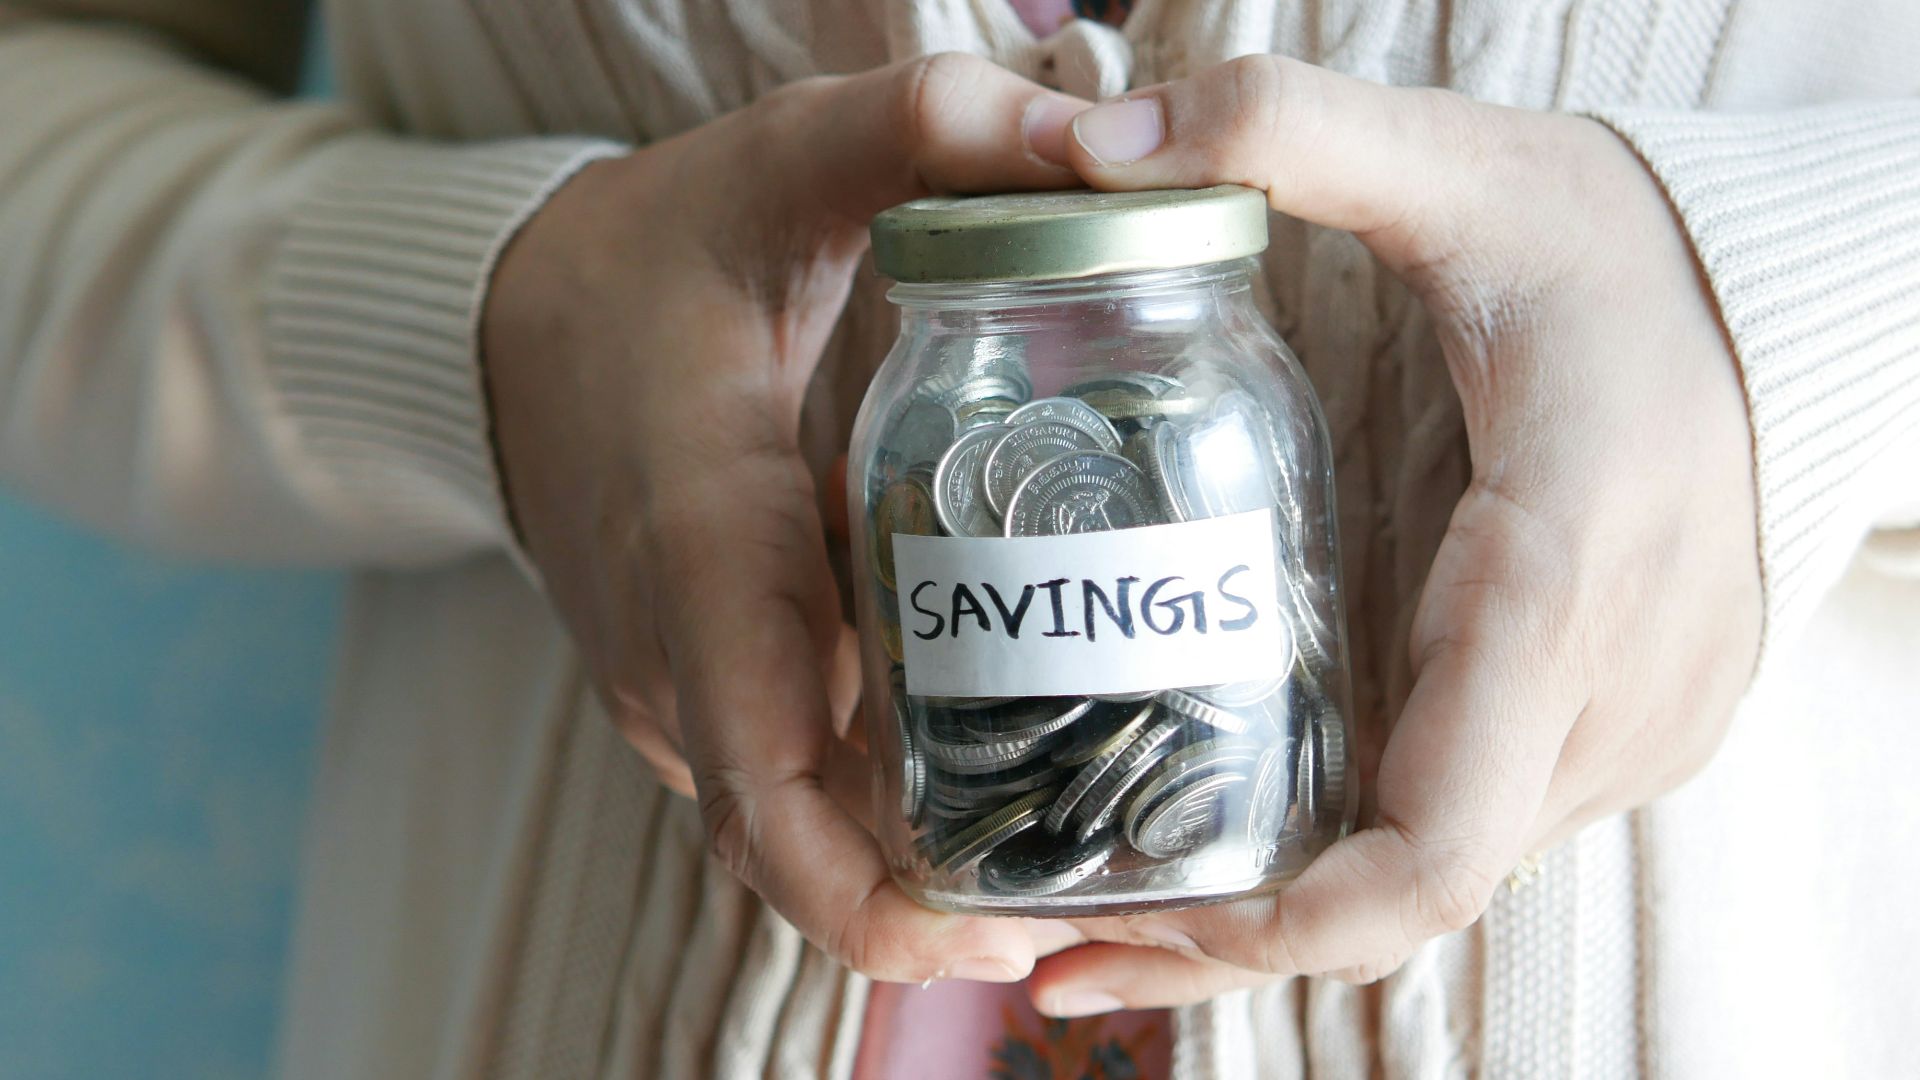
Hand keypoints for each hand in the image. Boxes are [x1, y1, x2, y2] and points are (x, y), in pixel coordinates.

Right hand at [481, 55, 1089, 982]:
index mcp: (702, 553)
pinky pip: (789, 781)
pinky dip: (881, 805)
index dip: (876, 900)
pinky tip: (999, 772)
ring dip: (921, 864)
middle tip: (1098, 899)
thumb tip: (1097, 138)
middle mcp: (677, 657)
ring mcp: (675, 689)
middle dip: (937, 909)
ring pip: (798, 830)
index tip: (1008, 932)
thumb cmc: (648, 258)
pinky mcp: (691, 689)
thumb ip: (924, 132)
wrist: (503, 325)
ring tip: (1081, 847)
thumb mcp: (780, 165)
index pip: (766, 788)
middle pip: (800, 852)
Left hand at [1024, 56, 1762, 1012]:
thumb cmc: (1624, 248)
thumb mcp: (1464, 167)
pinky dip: (1342, 864)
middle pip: (1405, 896)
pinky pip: (1460, 832)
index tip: (1132, 925)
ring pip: (1432, 883)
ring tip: (1095, 912)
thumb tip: (1093, 140)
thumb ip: (1290, 132)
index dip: (1285, 922)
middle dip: (1228, 938)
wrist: (1786, 299)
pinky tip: (1224, 845)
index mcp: (1560, 578)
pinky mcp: (1608, 729)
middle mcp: (1606, 697)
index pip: (1435, 840)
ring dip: (1273, 914)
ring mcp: (1622, 731)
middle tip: (1043, 947)